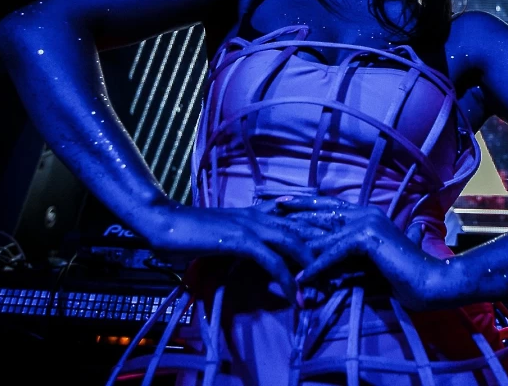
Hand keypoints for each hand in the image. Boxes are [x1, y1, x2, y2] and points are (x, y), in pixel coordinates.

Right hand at [153, 202, 325, 305]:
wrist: (165, 221)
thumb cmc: (190, 231)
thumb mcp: (225, 236)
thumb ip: (244, 242)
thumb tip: (259, 257)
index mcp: (258, 213)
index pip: (297, 220)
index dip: (318, 233)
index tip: (335, 248)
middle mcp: (260, 215)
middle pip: (304, 230)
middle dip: (324, 250)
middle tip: (342, 269)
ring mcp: (252, 225)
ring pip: (294, 244)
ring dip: (311, 267)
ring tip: (325, 288)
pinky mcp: (241, 238)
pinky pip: (273, 260)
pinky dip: (287, 279)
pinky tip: (296, 295)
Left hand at [274, 196, 440, 310]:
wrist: (431, 281)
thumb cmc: (404, 275)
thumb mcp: (370, 262)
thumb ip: (351, 257)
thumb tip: (332, 265)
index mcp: (366, 214)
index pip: (328, 207)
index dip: (304, 204)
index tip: (279, 203)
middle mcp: (364, 213)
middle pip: (320, 213)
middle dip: (292, 214)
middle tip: (265, 212)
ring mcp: (366, 223)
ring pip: (322, 233)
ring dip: (296, 242)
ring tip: (271, 245)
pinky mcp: (367, 239)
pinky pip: (334, 254)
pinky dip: (315, 268)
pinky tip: (299, 278)